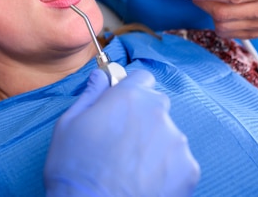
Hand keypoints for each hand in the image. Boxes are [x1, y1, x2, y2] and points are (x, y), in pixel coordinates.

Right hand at [44, 69, 199, 196]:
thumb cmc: (74, 169)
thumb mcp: (69, 124)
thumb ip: (90, 94)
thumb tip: (100, 77)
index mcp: (129, 97)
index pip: (141, 77)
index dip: (130, 90)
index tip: (122, 105)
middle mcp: (157, 112)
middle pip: (156, 105)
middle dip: (142, 117)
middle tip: (121, 142)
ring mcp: (176, 141)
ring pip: (168, 134)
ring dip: (154, 144)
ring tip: (131, 167)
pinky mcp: (188, 169)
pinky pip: (179, 161)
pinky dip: (166, 170)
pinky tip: (144, 181)